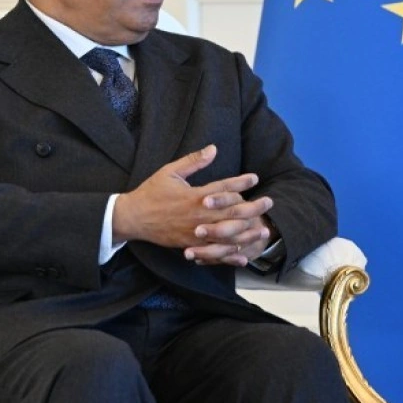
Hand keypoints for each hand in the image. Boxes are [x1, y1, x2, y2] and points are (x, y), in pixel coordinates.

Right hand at [112, 146, 272, 257]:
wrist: (133, 218)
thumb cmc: (152, 192)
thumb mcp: (170, 171)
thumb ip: (194, 161)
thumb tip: (214, 148)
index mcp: (194, 196)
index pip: (223, 188)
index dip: (240, 182)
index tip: (255, 178)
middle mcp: (198, 216)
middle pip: (231, 212)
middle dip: (252, 207)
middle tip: (269, 202)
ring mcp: (194, 233)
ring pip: (226, 235)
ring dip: (246, 232)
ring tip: (263, 230)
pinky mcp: (190, 245)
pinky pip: (213, 252)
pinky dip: (229, 255)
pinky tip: (242, 254)